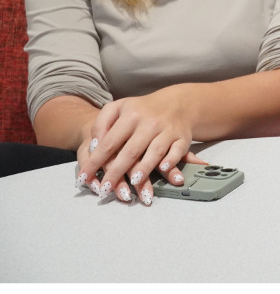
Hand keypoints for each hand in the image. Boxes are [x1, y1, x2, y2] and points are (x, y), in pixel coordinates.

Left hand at [76, 86, 205, 205]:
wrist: (176, 103)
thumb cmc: (141, 110)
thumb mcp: (118, 108)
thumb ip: (102, 124)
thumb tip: (94, 146)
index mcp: (130, 116)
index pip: (109, 142)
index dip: (95, 161)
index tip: (83, 178)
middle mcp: (149, 123)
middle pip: (131, 151)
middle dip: (117, 172)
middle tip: (105, 190)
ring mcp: (167, 130)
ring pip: (155, 151)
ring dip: (145, 168)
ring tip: (134, 182)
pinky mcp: (183, 138)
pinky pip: (177, 151)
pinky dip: (171, 160)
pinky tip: (163, 168)